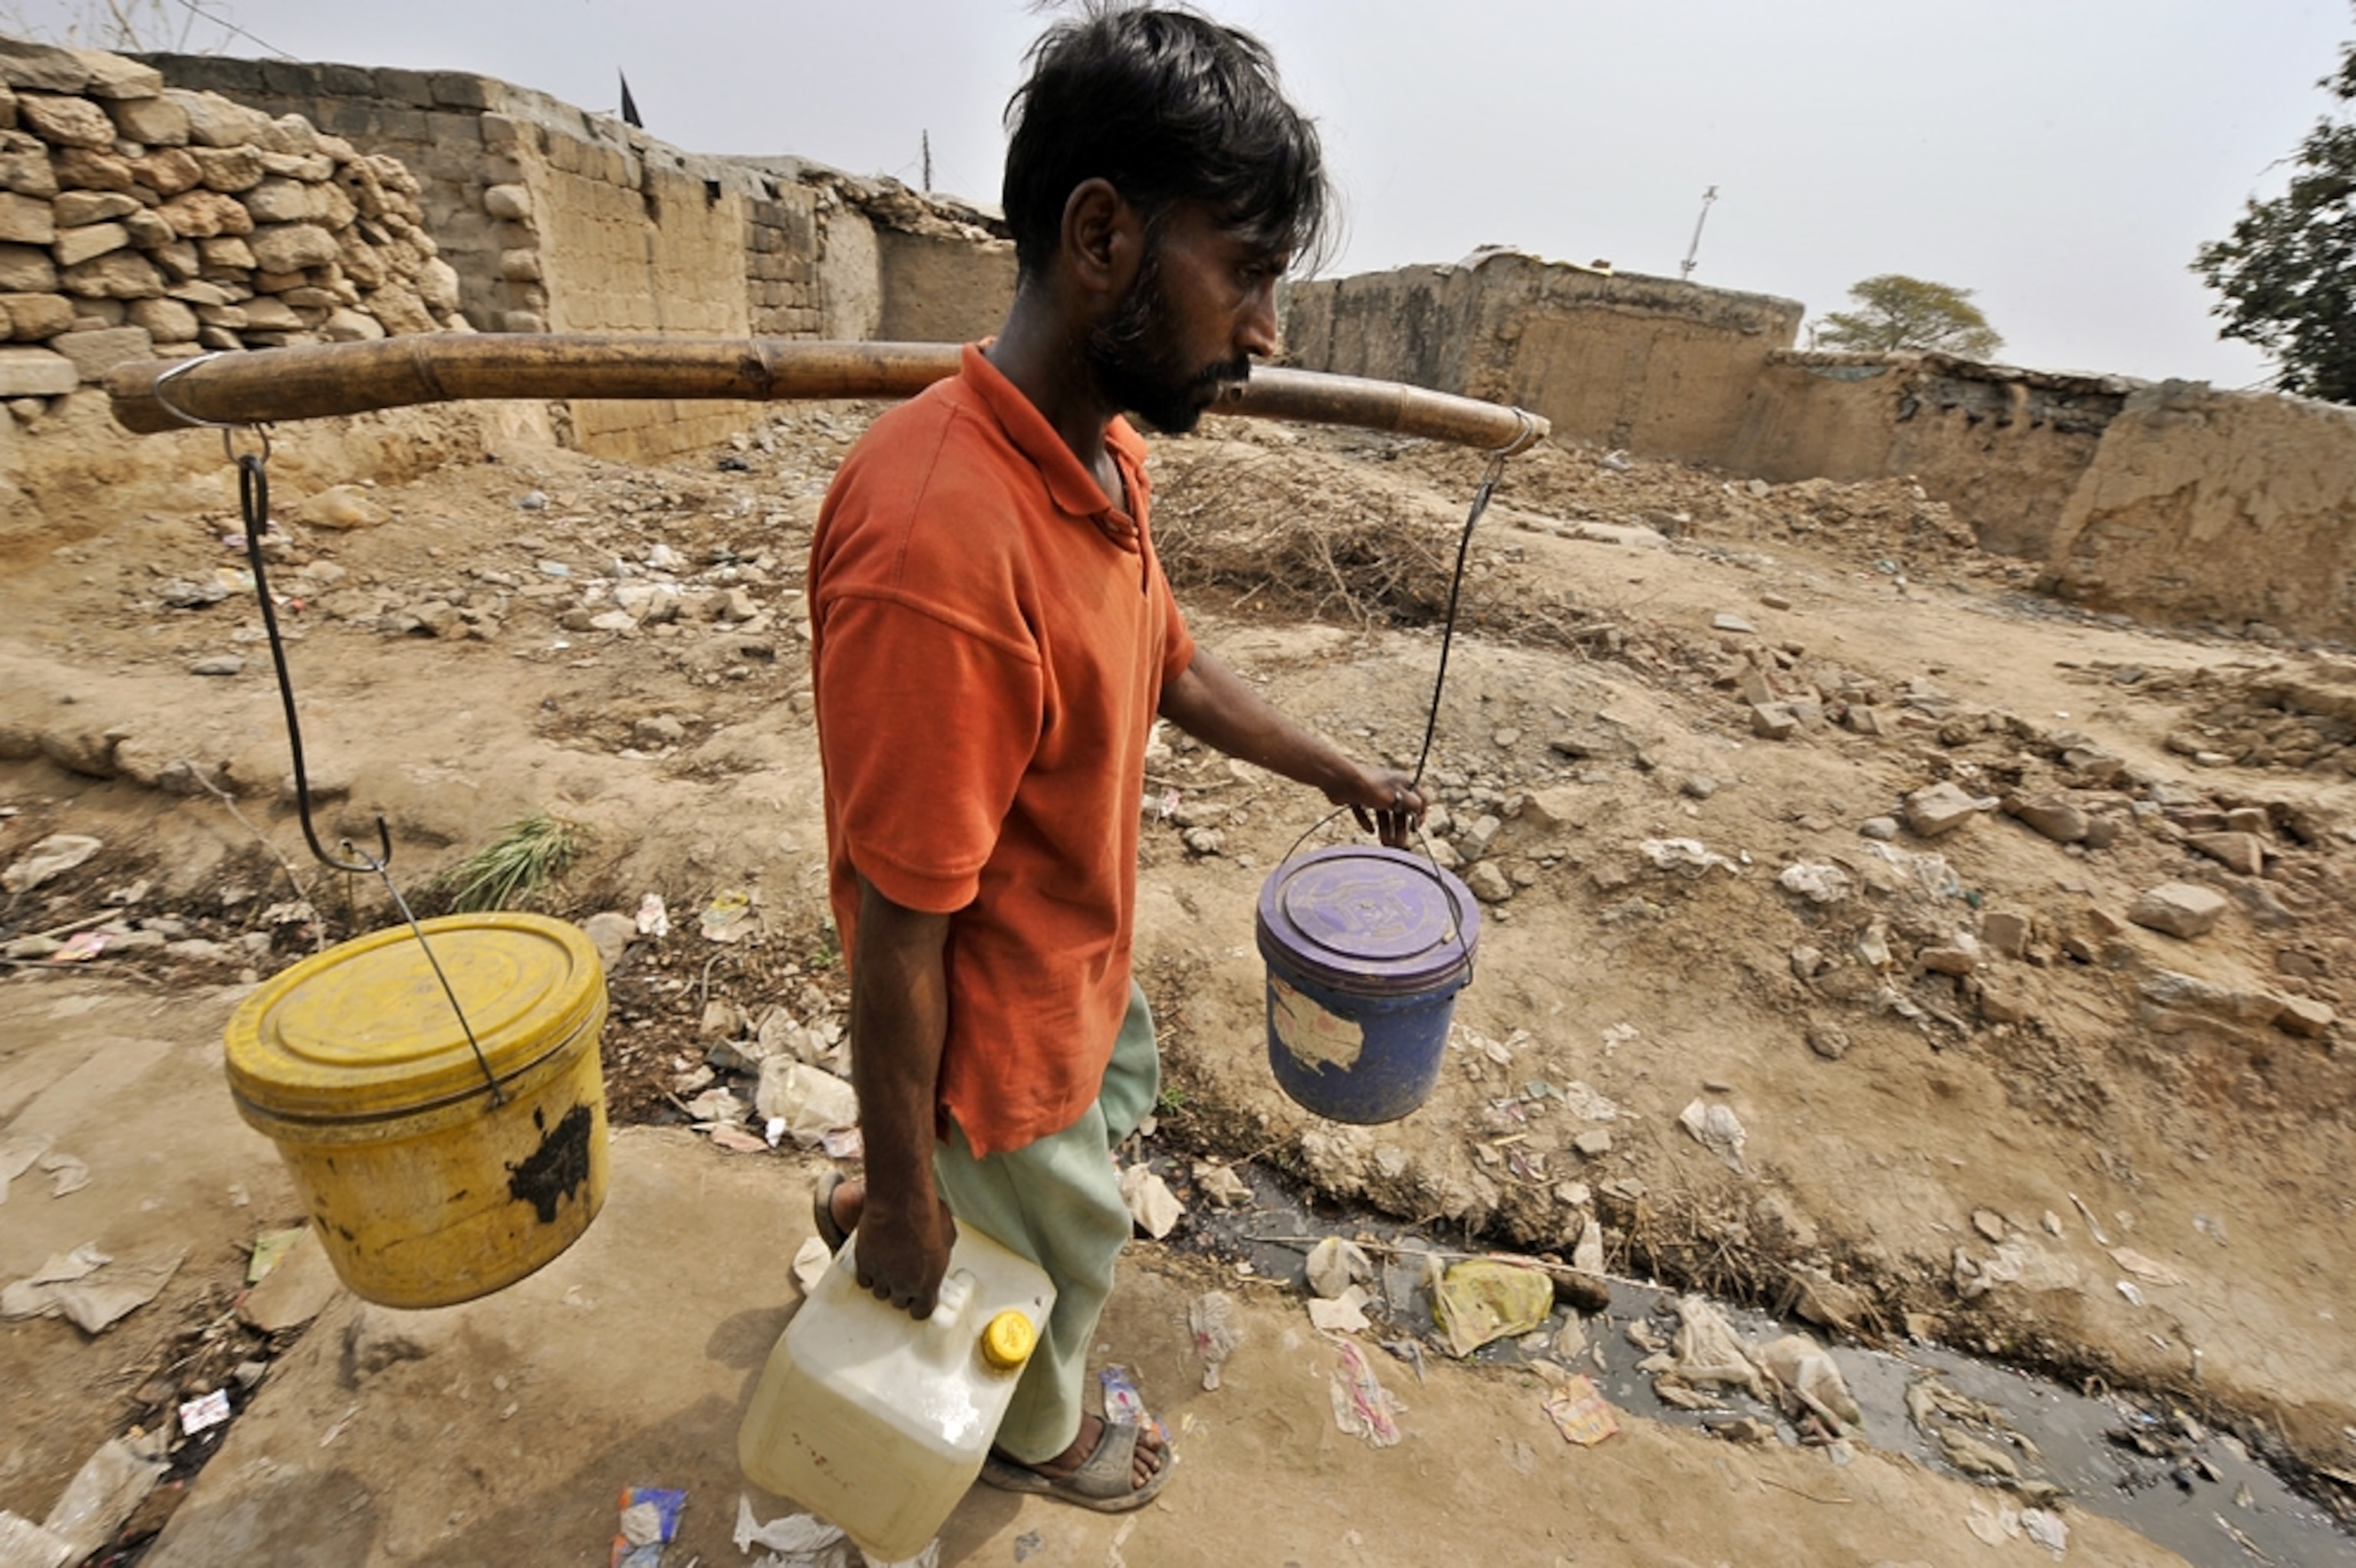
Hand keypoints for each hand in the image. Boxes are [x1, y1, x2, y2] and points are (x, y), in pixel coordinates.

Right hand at [854, 1188, 957, 1318]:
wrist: (901, 1204)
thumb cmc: (926, 1214)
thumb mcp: (948, 1235)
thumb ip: (941, 1252)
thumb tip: (940, 1250)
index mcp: (928, 1282)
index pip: (922, 1311)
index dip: (919, 1304)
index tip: (918, 1298)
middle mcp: (905, 1285)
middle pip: (899, 1302)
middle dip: (901, 1291)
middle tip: (903, 1276)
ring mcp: (883, 1277)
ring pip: (880, 1293)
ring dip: (884, 1283)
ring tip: (887, 1267)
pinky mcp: (865, 1265)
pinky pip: (864, 1280)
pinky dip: (868, 1273)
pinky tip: (873, 1263)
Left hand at [1329, 768, 1424, 848]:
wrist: (1342, 781)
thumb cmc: (1372, 788)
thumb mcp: (1398, 797)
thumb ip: (1413, 805)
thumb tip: (1419, 810)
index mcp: (1403, 783)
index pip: (1420, 798)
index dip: (1421, 814)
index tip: (1415, 828)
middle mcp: (1390, 786)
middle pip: (1400, 811)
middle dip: (1400, 829)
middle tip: (1398, 845)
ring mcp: (1373, 792)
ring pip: (1383, 813)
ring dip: (1386, 829)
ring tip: (1385, 844)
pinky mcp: (1357, 797)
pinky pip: (1365, 812)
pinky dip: (1367, 821)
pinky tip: (1369, 831)